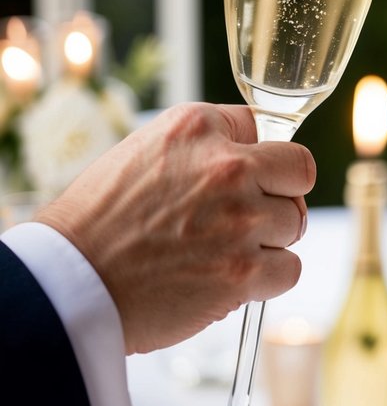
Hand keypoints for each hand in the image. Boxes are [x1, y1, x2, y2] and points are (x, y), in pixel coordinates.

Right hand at [36, 104, 314, 354]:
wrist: (69, 280)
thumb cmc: (98, 222)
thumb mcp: (142, 152)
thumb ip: (199, 149)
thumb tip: (252, 161)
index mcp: (197, 127)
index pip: (259, 125)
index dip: (247, 156)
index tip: (228, 180)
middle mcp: (227, 165)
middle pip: (299, 170)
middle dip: (279, 194)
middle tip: (247, 216)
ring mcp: (240, 218)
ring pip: (294, 222)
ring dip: (268, 241)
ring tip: (223, 253)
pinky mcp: (244, 270)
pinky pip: (290, 269)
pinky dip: (268, 280)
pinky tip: (232, 280)